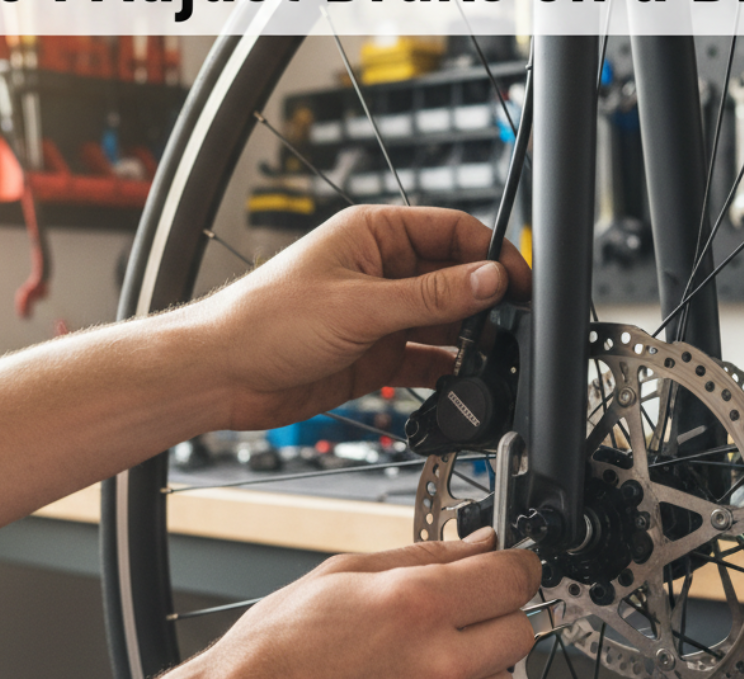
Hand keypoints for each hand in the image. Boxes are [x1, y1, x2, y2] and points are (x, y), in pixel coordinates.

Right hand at [115, 527, 540, 678]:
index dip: (519, 561)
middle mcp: (436, 662)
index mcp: (414, 605)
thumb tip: (477, 545)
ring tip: (442, 640)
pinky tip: (428, 674)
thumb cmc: (277, 648)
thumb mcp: (345, 573)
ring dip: (488, 653)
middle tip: (469, 597)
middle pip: (521, 627)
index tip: (513, 559)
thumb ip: (424, 555)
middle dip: (501, 607)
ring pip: (509, 675)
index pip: (512, 577)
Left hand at [196, 205, 531, 429]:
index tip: (520, 282)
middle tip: (512, 326)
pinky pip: (424, 359)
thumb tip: (488, 279)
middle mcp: (381, 271)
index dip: (491, 254)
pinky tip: (462, 381)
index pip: (452, 232)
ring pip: (443, 322)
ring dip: (467, 339)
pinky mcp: (374, 355)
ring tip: (491, 356)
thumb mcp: (359, 305)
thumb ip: (429, 296)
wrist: (222, 375)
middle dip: (484, 302)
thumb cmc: (265, 320)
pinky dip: (445, 371)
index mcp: (375, 235)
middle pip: (454, 279)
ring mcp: (379, 315)